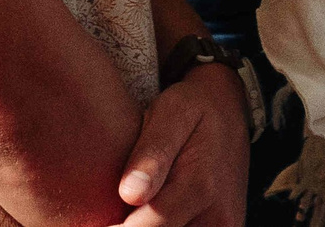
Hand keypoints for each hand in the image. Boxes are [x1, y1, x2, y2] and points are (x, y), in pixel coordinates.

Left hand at [117, 63, 249, 226]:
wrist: (233, 112)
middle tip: (105, 214)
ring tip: (126, 212)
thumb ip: (153, 153)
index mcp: (200, 185)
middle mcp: (219, 218)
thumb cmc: (194, 108)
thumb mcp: (173, 112)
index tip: (92, 222)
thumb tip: (129, 194)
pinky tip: (146, 216)